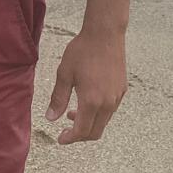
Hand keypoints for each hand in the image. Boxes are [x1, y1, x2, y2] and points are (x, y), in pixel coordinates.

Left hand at [45, 28, 127, 144]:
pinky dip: (98, 114)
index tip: (60, 139)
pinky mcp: (122, 90)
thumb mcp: (64, 73)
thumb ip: (58, 98)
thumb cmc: (82, 51)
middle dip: (79, 136)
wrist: (105, 33)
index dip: (70, 138)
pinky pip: (110, 110)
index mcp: (91, 101)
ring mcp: (116, 97)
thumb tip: (50, 118)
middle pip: (95, 132)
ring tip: (72, 113)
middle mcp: (107, 103)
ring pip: (103, 122)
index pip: (81, 131)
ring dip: (88, 123)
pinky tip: (87, 101)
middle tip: (66, 130)